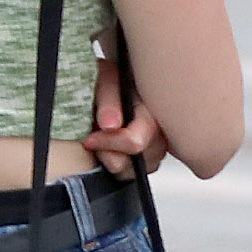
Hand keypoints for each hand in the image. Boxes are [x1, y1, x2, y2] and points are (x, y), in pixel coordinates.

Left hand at [81, 57, 163, 175]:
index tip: (90, 138)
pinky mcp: (146, 158)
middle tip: (94, 139)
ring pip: (138, 170)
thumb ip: (109, 100)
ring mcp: (156, 146)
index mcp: (155, 109)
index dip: (110, 142)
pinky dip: (118, 166)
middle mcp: (161, 130)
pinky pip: (134, 174)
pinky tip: (108, 149)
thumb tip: (110, 125)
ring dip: (114, 160)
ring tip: (102, 141)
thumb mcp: (104, 78)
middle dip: (112, 153)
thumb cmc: (109, 77)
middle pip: (142, 160)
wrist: (106, 81)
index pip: (136, 140)